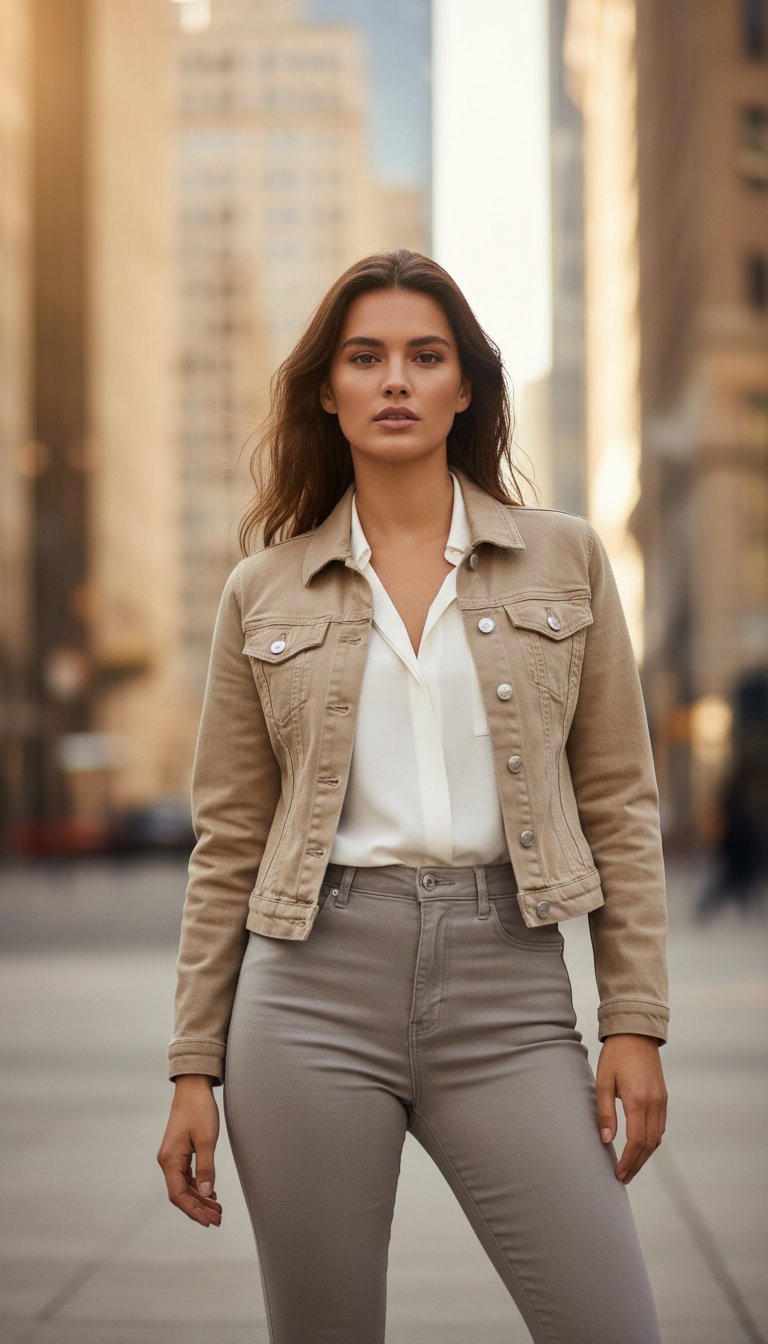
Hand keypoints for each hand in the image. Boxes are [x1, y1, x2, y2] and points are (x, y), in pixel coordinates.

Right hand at [157, 1074, 221, 1226]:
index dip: (193, 1211)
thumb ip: (206, 1168)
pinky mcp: (179, 1152)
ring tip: (218, 1209)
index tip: (208, 1222)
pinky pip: (186, 1176)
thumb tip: (205, 1193)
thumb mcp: (207, 1139)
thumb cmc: (199, 1109)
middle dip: (199, 1208)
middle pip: (181, 1194)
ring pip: (184, 1186)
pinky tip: (210, 1193)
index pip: (178, 1195)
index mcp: (170, 1159)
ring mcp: (172, 1156)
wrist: (193, 1087)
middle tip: (218, 1219)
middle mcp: (167, 1160)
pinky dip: (198, 1186)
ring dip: (200, 1199)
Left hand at [596, 1034, 666, 1183]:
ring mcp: (662, 1101)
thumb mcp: (603, 1081)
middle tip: (623, 1178)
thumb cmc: (615, 1055)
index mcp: (638, 1100)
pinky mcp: (664, 1098)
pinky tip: (641, 1147)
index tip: (618, 1174)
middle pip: (649, 1145)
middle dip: (636, 1164)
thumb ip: (605, 1112)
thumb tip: (606, 1140)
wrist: (636, 1033)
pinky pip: (660, 1126)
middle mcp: (654, 1103)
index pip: (636, 1141)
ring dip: (645, 1156)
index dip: (628, 1161)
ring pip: (657, 1138)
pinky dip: (651, 1141)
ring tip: (630, 1167)